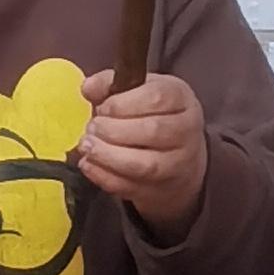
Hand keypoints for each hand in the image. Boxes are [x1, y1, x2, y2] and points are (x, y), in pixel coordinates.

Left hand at [75, 66, 207, 241]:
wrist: (180, 156)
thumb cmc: (153, 115)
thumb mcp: (139, 90)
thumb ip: (110, 84)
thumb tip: (88, 87)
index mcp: (180, 98)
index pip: (157, 98)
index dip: (123, 104)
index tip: (102, 107)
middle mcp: (185, 131)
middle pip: (152, 131)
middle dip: (113, 130)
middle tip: (92, 128)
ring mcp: (176, 164)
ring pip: (144, 164)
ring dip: (108, 156)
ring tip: (88, 146)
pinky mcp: (160, 190)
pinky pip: (131, 187)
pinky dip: (104, 176)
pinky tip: (89, 164)